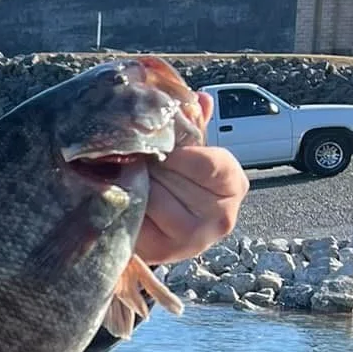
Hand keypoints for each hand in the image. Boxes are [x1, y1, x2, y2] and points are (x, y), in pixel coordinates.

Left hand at [135, 94, 247, 266]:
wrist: (169, 228)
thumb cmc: (182, 181)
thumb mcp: (193, 150)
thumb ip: (196, 125)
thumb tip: (200, 98)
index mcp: (233, 184)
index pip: (207, 162)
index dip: (177, 151)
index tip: (158, 144)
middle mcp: (220, 217)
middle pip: (172, 178)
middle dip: (148, 163)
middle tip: (131, 155)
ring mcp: (192, 240)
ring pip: (151, 197)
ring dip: (132, 181)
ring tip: (124, 173)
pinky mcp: (162, 253)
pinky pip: (135, 217)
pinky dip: (122, 203)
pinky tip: (118, 194)